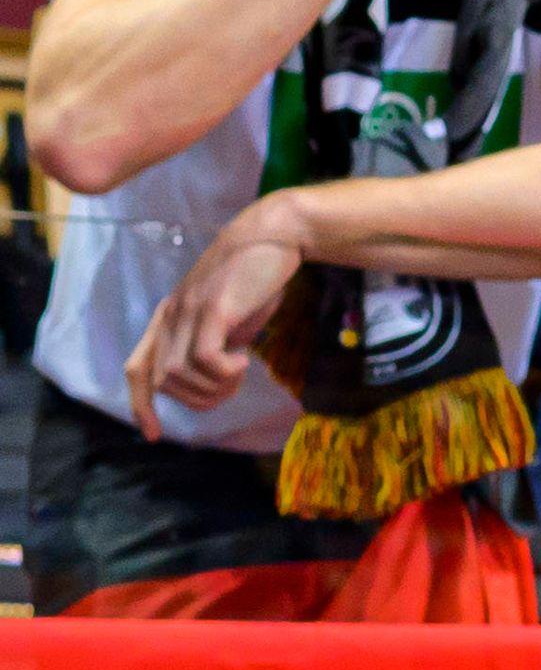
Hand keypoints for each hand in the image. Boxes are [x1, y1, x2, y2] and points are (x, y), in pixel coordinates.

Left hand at [121, 204, 306, 434]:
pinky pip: (204, 359)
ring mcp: (189, 311)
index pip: (137, 369)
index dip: (140, 405)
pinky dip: (225, 371)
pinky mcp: (213, 309)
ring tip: (240, 371)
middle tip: (232, 387)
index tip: (153, 434)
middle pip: (161, 381)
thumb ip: (216, 342)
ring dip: (214, 387)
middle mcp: (171, 315)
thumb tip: (217, 376)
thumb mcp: (229, 317)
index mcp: (170, 318)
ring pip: (179, 375)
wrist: (274, 236)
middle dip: (198, 398)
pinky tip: (246, 358)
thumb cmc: (256, 277)